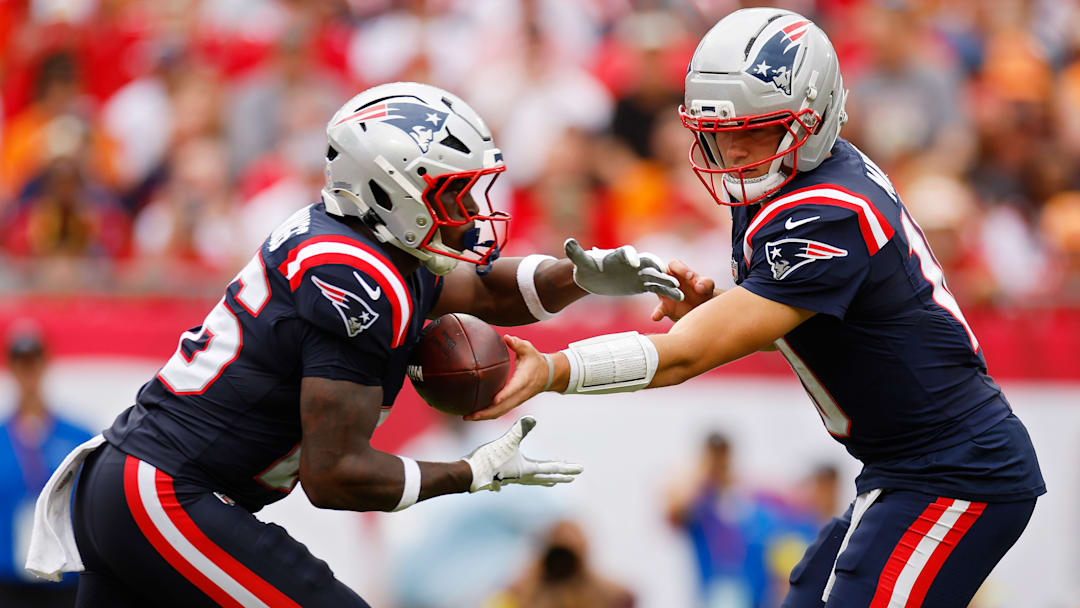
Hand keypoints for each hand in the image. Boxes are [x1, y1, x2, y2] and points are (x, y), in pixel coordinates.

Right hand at [462, 416, 582, 491]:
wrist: (469, 474)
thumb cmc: (489, 459)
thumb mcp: (507, 441)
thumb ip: (521, 429)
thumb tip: (533, 417)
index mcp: (527, 469)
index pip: (553, 468)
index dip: (567, 468)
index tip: (580, 470)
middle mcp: (523, 476)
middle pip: (547, 477)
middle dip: (561, 476)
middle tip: (573, 477)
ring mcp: (513, 478)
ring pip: (535, 479)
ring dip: (546, 478)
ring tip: (553, 480)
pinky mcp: (503, 477)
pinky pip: (522, 479)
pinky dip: (529, 478)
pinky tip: (522, 478)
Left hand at [466, 335, 547, 420]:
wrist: (547, 375)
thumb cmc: (536, 361)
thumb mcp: (528, 350)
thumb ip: (517, 344)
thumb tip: (507, 337)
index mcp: (523, 380)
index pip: (513, 390)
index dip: (504, 396)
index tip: (494, 400)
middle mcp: (519, 394)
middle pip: (503, 408)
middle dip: (486, 413)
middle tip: (469, 414)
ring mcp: (516, 401)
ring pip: (500, 413)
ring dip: (484, 416)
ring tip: (467, 417)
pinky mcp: (513, 403)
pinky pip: (500, 412)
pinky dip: (488, 414)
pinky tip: (475, 413)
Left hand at [565, 238, 683, 300]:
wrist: (593, 277)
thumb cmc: (587, 267)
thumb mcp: (581, 262)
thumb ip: (576, 253)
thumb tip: (568, 243)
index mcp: (618, 255)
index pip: (625, 253)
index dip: (629, 256)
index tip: (633, 263)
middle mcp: (632, 262)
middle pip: (647, 262)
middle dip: (655, 268)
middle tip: (664, 273)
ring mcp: (639, 273)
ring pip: (655, 277)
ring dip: (667, 282)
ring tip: (679, 291)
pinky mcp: (642, 285)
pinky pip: (656, 288)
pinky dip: (667, 292)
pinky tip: (679, 298)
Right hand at [651, 259, 717, 322]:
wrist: (700, 308)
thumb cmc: (702, 292)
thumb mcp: (707, 286)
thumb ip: (706, 283)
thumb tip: (699, 286)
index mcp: (679, 271)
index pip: (674, 264)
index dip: (681, 268)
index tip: (690, 276)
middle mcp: (668, 280)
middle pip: (662, 275)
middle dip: (668, 279)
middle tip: (677, 284)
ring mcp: (665, 294)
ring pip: (658, 290)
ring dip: (663, 293)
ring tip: (668, 298)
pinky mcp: (665, 307)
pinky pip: (658, 310)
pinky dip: (656, 313)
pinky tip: (655, 317)